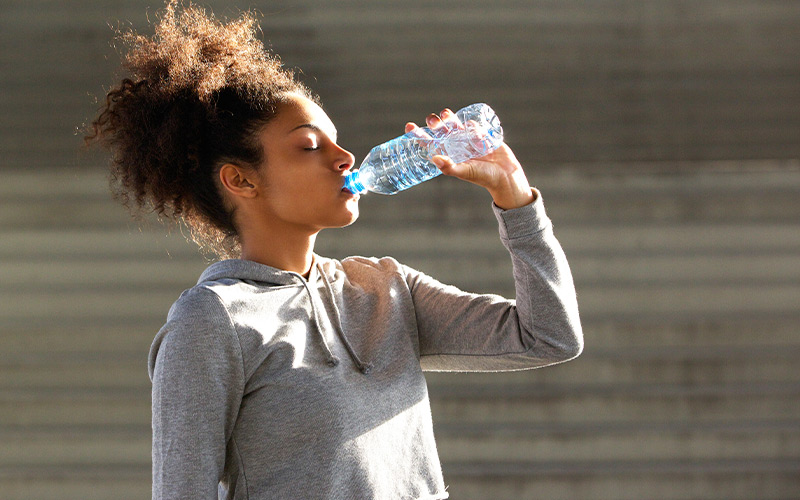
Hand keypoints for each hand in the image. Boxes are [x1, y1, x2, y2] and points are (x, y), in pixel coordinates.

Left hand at [405, 108, 535, 209]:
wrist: (506, 176)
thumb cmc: (484, 177)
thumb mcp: (466, 172)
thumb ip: (450, 167)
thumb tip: (434, 158)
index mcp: (450, 156)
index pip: (430, 144)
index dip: (419, 135)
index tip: (408, 127)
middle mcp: (457, 148)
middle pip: (441, 132)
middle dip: (435, 124)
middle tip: (433, 119)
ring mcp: (469, 141)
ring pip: (455, 126)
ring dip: (449, 119)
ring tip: (445, 114)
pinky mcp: (482, 137)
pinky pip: (473, 126)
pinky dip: (471, 124)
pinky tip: (471, 125)